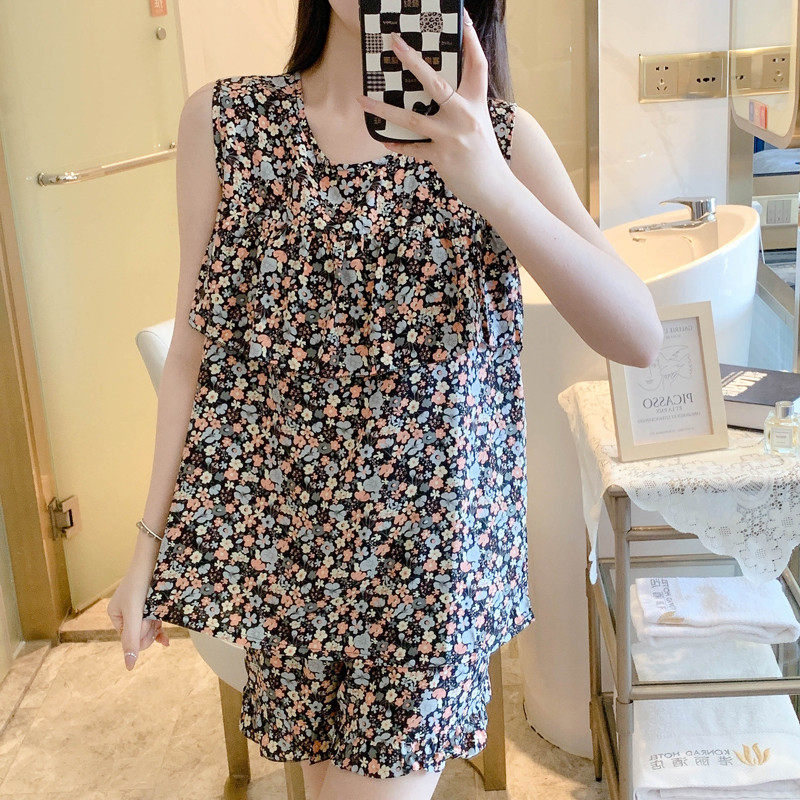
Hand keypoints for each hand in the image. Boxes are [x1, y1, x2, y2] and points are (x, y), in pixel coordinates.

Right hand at [108, 569, 169, 670]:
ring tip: (159, 615)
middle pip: (140, 635)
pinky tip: (165, 641)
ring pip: (149, 628)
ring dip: (156, 626)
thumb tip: (129, 666)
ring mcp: (139, 608)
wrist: (155, 556)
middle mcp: (126, 613)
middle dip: (148, 630)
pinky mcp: (152, 604)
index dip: (141, 634)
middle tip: (152, 616)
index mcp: (115, 615)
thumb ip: (132, 639)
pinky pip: (155, 623)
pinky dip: (160, 630)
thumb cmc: (141, 582)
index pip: (129, 639)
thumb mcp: (135, 612)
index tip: (146, 621)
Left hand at [355, 6, 512, 215]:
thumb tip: (439, 92)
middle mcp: (464, 116)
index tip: (462, 19)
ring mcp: (451, 137)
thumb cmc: (484, 154)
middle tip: (394, 42)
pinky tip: (386, 142)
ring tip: (361, 99)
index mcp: (476, 103)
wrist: (495, 187)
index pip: (477, 65)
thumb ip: (462, 106)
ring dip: (383, 108)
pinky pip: (413, 148)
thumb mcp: (478, 123)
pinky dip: (399, 145)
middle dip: (412, 61)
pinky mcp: (441, 157)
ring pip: (412, 118)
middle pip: (435, 83)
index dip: (471, 40)